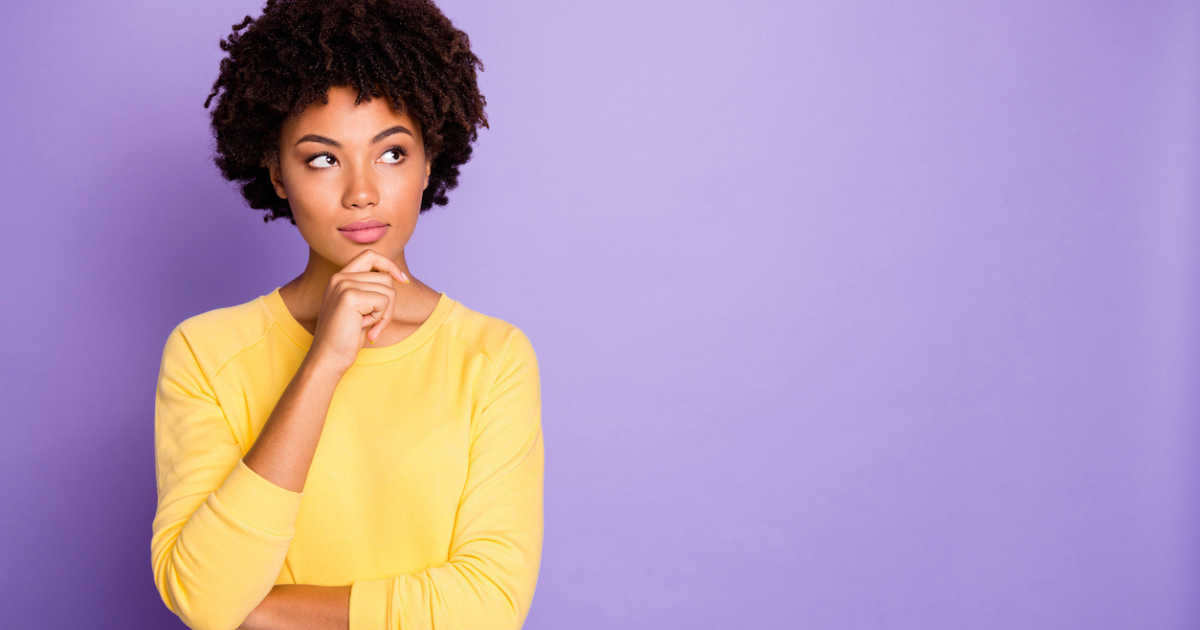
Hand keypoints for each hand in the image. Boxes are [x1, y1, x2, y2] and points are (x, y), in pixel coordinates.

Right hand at [307, 249, 408, 374]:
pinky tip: (364, 328)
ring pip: (388, 290)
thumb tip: (399, 277)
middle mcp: (340, 277)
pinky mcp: (350, 296)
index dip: (390, 265)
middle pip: (385, 278)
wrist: (329, 357)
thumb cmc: (347, 337)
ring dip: (385, 313)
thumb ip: (372, 289)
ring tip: (367, 325)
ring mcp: (344, 285)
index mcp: (340, 277)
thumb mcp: (362, 308)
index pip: (370, 255)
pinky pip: (384, 302)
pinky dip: (381, 319)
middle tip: (374, 323)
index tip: (403, 281)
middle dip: (388, 304)